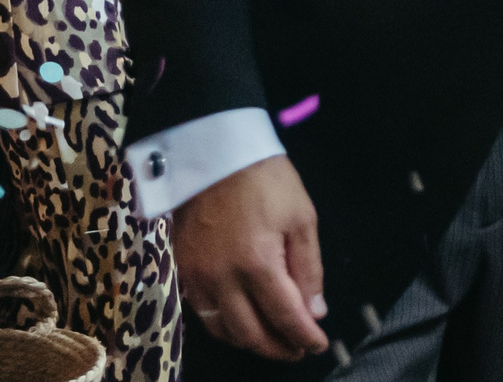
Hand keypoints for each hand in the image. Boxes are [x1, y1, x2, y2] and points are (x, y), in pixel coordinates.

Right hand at [171, 155, 327, 360]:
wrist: (214, 152)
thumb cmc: (266, 180)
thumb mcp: (302, 218)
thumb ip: (308, 269)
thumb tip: (314, 312)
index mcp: (258, 264)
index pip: (285, 316)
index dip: (304, 336)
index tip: (319, 345)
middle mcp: (223, 279)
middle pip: (251, 333)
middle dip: (278, 348)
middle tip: (298, 349)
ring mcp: (198, 277)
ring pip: (223, 330)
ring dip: (250, 342)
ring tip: (273, 340)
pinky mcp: (183, 269)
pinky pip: (203, 313)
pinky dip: (225, 326)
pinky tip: (242, 322)